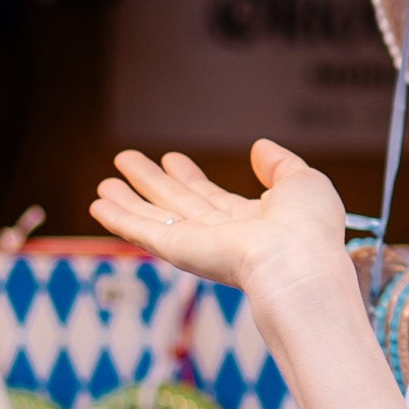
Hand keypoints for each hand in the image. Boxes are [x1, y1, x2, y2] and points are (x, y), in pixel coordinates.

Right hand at [89, 141, 356, 351]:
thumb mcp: (302, 182)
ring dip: (128, 199)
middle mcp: (221, 236)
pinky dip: (119, 218)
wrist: (297, 261)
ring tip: (104, 181)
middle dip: (153, 182)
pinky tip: (99, 205)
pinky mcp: (177, 250)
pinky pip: (142, 230)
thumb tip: (259, 147)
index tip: (173, 159)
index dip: (190, 177)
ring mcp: (197, 244)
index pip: (213, 198)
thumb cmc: (309, 227)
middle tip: (127, 160)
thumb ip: (279, 164)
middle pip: (178, 204)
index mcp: (254, 221)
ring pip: (155, 216)